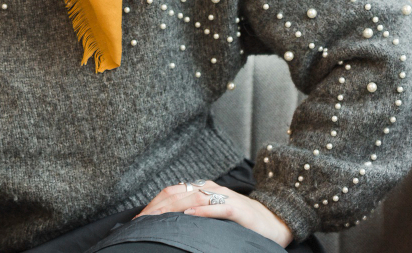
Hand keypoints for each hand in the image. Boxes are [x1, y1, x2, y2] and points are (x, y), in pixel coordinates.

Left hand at [134, 180, 293, 247]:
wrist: (274, 220)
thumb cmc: (239, 219)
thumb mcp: (211, 214)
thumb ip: (192, 213)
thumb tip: (168, 221)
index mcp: (201, 189)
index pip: (171, 193)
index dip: (153, 204)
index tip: (138, 219)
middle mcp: (210, 189)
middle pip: (177, 194)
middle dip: (157, 208)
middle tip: (142, 222)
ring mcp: (224, 197)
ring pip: (194, 198)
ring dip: (173, 208)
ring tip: (157, 219)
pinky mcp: (238, 209)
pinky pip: (218, 208)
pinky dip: (203, 211)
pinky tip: (189, 215)